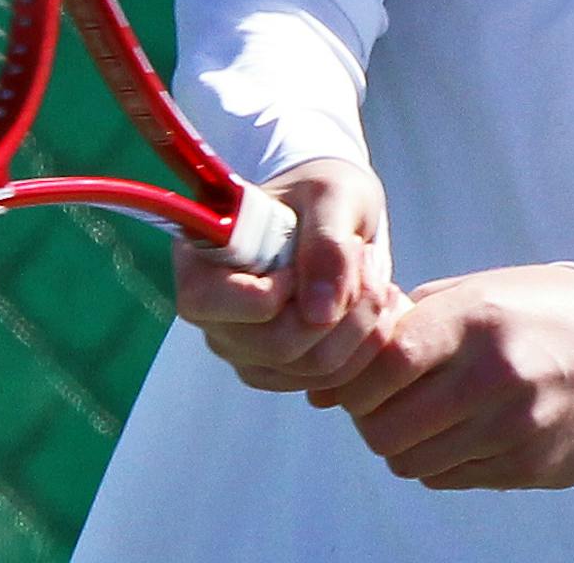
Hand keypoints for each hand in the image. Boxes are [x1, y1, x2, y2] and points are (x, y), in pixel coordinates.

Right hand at [172, 157, 404, 392]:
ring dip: (362, 323)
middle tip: (367, 258)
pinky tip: (374, 301)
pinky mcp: (280, 371)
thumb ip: (326, 243)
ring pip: (313, 368)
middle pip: (278, 345)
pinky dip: (367, 343)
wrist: (334, 211)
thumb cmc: (320, 192)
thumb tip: (320, 313)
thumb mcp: (330, 194)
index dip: (271, 292)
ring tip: (374, 273)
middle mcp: (213, 315)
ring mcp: (245, 350)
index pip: (213, 303)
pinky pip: (332, 380)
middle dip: (340, 307)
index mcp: (199, 263)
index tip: (309, 254)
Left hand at [309, 263, 573, 489]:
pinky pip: (447, 479)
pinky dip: (435, 460)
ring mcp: (514, 428)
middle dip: (367, 418)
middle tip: (376, 401)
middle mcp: (496, 376)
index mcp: (477, 320)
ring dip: (399, 443)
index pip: (387, 361)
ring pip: (411, 462)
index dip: (354, 377)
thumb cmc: (530, 312)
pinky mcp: (528, 466)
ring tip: (415, 414)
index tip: (352, 374)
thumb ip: (404, 323)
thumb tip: (329, 375)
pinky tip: (453, 431)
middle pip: (387, 426)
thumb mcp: (474, 292)